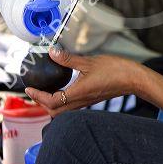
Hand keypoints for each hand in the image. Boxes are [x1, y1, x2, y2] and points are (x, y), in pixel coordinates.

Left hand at [24, 47, 138, 117]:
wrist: (132, 78)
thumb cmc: (114, 70)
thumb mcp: (89, 61)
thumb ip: (69, 59)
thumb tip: (53, 52)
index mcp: (78, 93)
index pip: (52, 101)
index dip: (38, 96)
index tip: (30, 88)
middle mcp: (81, 101)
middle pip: (55, 111)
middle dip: (42, 102)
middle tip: (35, 90)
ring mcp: (87, 101)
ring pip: (63, 109)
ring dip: (52, 102)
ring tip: (46, 89)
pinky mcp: (91, 98)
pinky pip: (72, 104)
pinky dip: (62, 99)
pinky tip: (64, 87)